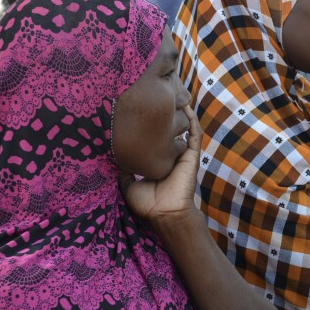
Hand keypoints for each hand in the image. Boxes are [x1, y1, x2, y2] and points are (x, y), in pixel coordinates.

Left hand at [119, 106, 201, 226]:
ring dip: (182, 112)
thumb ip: (124, 171)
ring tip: (174, 95)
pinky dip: (192, 120)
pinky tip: (186, 107)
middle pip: (171, 128)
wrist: (164, 214)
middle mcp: (172, 154)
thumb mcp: (129, 184)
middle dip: (168, 113)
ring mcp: (183, 154)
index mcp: (160, 160)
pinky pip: (195, 134)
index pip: (157, 137)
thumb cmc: (148, 203)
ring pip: (185, 127)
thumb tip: (114, 159)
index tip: (143, 110)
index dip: (152, 124)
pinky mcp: (192, 155)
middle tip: (159, 95)